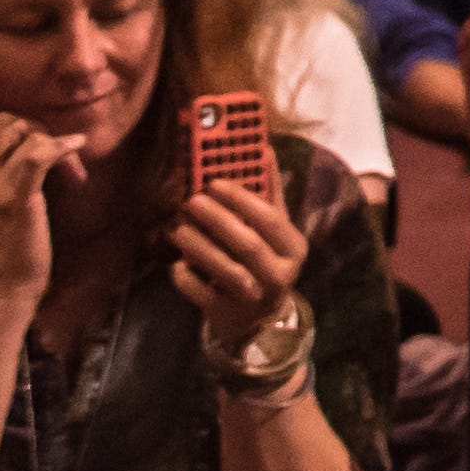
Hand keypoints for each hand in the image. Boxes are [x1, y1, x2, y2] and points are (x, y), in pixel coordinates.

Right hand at [0, 107, 69, 311]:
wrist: (3, 289)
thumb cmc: (9, 253)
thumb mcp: (0, 211)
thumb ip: (6, 183)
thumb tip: (30, 161)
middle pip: (1, 121)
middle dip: (36, 126)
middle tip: (62, 155)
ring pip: (21, 131)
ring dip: (56, 142)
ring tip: (74, 174)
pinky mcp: (18, 199)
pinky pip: (38, 155)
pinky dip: (61, 147)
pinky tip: (76, 148)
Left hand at [169, 161, 301, 342]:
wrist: (260, 322)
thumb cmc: (265, 264)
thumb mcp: (275, 233)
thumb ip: (268, 195)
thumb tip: (263, 148)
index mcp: (293, 247)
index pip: (271, 219)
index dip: (242, 199)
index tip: (214, 182)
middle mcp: (280, 274)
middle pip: (248, 244)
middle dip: (217, 220)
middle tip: (191, 201)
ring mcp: (254, 298)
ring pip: (226, 270)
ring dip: (199, 247)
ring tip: (177, 229)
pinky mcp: (228, 315)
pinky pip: (203, 295)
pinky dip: (187, 279)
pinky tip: (176, 265)